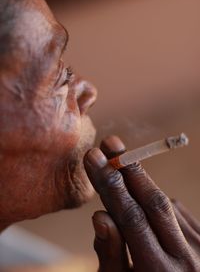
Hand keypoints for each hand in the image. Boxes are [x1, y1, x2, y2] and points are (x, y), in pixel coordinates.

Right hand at [84, 136, 199, 270]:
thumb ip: (110, 253)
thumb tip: (100, 214)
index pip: (132, 219)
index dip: (111, 186)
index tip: (95, 158)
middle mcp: (186, 258)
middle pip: (155, 203)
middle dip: (128, 170)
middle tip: (109, 144)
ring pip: (165, 203)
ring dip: (139, 184)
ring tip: (119, 169)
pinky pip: (176, 210)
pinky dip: (154, 203)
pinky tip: (143, 208)